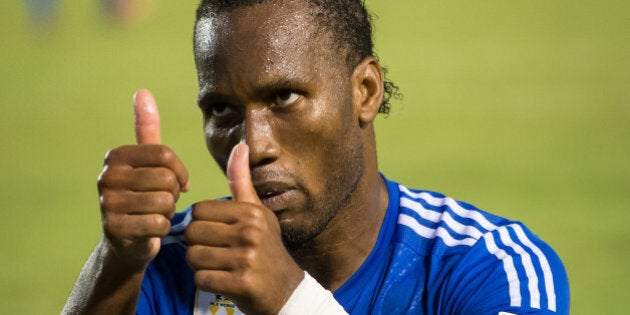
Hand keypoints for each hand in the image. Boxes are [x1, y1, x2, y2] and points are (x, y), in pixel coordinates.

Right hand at [97, 89, 188, 266]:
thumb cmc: (143, 196)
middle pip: (166, 179)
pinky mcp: (114, 228)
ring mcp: (107, 203)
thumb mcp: (146, 162)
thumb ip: (146, 129)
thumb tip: (142, 91)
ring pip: (165, 201)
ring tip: (156, 214)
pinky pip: (158, 223)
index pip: (165, 155)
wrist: (126, 242)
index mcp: (116, 156)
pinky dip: (162, 228)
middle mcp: (106, 176)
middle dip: (174, 193)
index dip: (180, 172)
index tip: (179, 182)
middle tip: (163, 201)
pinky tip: (151, 229)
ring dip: (168, 212)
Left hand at [185, 143, 303, 314]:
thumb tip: (240, 145)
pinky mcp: (241, 282)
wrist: (286, 290)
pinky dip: (207, 281)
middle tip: (216, 252)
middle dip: (197, 244)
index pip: (198, 211)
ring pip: (193, 256)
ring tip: (219, 265)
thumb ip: (242, 181)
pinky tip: (223, 280)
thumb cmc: (266, 247)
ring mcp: (246, 258)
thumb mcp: (258, 212)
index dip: (201, 224)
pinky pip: (201, 278)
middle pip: (193, 233)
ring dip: (200, 264)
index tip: (216, 233)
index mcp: (250, 212)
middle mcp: (250, 232)